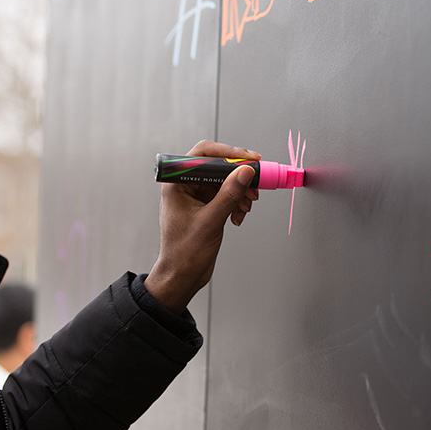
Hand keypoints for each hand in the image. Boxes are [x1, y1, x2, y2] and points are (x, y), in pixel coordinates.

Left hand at [144, 140, 259, 313]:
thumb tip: (244, 171)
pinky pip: (226, 195)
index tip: (249, 159)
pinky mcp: (205, 206)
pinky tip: (238, 217)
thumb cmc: (184, 253)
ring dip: (240, 192)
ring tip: (246, 207)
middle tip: (254, 186)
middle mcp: (185, 186)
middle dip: (238, 177)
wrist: (182, 276)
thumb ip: (229, 194)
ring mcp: (196, 196)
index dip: (229, 153)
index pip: (203, 153)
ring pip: (225, 181)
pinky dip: (236, 202)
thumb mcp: (210, 221)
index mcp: (176, 183)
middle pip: (217, 166)